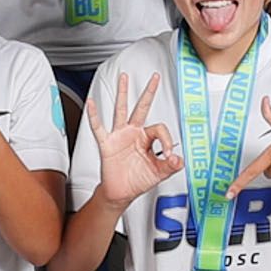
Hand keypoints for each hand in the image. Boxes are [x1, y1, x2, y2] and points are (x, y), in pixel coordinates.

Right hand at [85, 71, 182, 209]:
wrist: (121, 193)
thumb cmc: (137, 180)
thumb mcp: (158, 173)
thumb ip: (171, 166)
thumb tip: (179, 159)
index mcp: (147, 138)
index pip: (159, 128)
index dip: (167, 140)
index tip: (169, 155)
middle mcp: (133, 133)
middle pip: (142, 107)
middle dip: (149, 92)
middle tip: (155, 76)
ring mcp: (119, 136)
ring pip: (121, 110)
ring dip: (123, 93)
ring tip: (123, 77)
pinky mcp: (107, 144)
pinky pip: (99, 128)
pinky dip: (94, 115)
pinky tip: (92, 103)